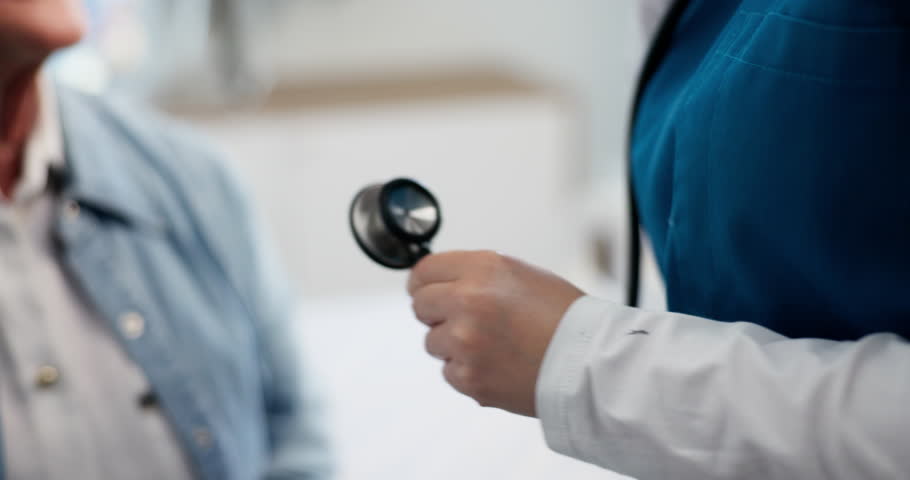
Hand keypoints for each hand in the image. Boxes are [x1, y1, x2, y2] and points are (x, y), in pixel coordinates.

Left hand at [407, 250, 584, 416]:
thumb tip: (442, 282)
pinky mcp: (468, 377)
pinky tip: (497, 365)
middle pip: (420, 305)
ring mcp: (465, 341)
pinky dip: (467, 371)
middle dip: (437, 313)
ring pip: (432, 342)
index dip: (425, 282)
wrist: (590, 363)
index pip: (423, 271)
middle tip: (463, 321)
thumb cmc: (564, 318)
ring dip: (453, 345)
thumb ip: (477, 275)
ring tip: (492, 345)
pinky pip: (449, 372)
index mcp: (483, 269)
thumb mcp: (521, 275)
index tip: (428, 290)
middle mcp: (468, 300)